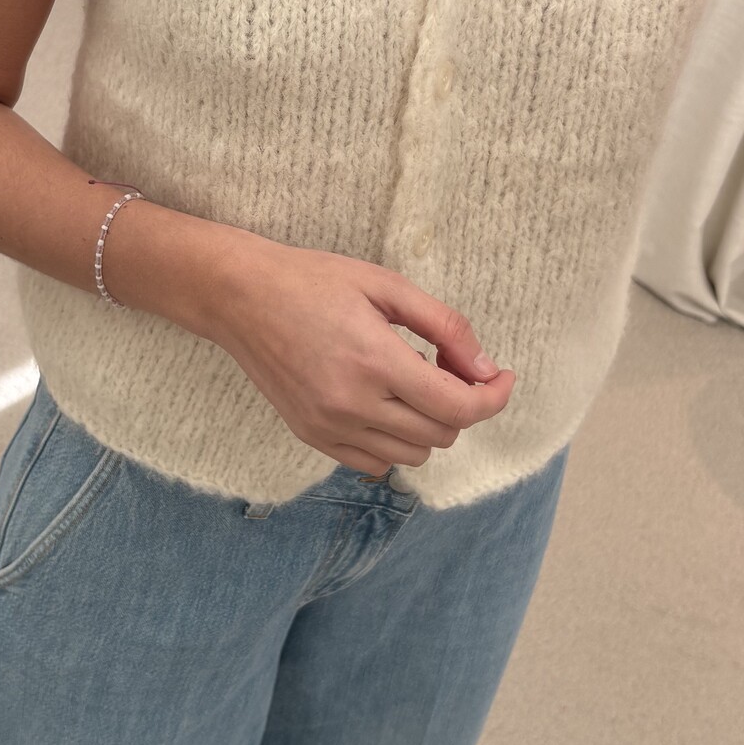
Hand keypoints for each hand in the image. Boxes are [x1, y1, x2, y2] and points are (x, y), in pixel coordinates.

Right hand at [205, 235, 512, 478]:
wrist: (239, 298)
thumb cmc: (314, 281)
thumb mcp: (387, 286)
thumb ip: (445, 327)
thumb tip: (487, 369)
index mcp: (375, 361)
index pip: (458, 408)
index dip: (494, 397)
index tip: (504, 378)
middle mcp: (352, 404)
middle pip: (441, 435)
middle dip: (461, 404)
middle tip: (448, 366)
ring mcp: (328, 427)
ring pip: (412, 455)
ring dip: (429, 425)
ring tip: (412, 382)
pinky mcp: (311, 436)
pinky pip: (375, 463)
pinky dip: (395, 441)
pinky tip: (385, 403)